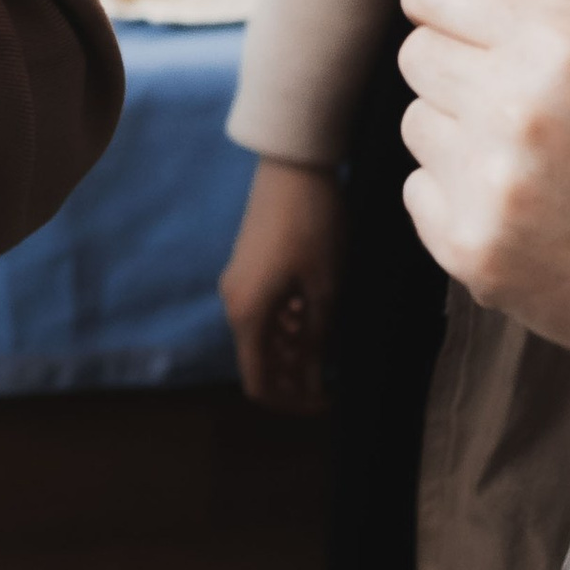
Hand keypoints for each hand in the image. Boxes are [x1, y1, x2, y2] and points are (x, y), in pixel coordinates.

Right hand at [220, 156, 344, 414]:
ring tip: (333, 349)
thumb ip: (317, 335)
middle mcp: (234, 304)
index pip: (259, 383)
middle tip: (335, 381)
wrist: (294, 166)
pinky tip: (318, 319)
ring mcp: (239, 284)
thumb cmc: (312, 226)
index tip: (327, 402)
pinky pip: (264, 312)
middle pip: (260, 362)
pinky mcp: (248, 268)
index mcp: (247, 315)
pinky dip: (287, 325)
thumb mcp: (324, 286)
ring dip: (293, 351)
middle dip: (295, 378)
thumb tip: (318, 374)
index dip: (291, 403)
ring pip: (264, 336)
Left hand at [398, 0, 569, 354]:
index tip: (472, 27)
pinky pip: (419, 190)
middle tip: (520, 103)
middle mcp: (515, 107)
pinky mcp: (469, 248)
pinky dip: (458, 195)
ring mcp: (488, 184)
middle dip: (458, 69)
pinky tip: (522, 205)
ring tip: (531, 160)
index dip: (449, 3)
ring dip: (458, 134)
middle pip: (417, 53)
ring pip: (416, 122)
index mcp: (559, 44)